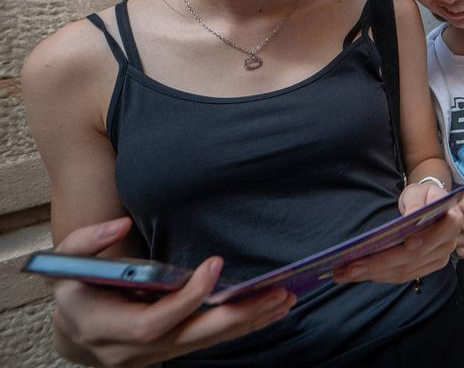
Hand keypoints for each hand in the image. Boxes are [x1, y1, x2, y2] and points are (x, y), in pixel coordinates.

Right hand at [52, 218, 294, 367]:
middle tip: (274, 292)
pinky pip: (212, 340)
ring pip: (208, 342)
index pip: (154, 322)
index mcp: (105, 327)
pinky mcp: (173, 349)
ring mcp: (156, 354)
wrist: (74, 330)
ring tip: (283, 299)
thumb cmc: (74, 290)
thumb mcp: (64, 263)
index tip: (215, 263)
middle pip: (192, 338)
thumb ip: (87, 242)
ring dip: (248, 321)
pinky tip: (270, 311)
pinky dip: (242, 325)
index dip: (188, 297)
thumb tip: (121, 225)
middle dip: (235, 316)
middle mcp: (134, 349)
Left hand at [333, 182, 462, 284]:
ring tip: (344, 274)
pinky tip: (358, 274)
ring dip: (373, 274)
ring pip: (404, 272)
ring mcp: (437, 260)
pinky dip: (378, 276)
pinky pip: (401, 276)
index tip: (404, 242)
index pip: (436, 235)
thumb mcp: (421, 191)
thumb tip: (412, 215)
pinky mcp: (425, 268)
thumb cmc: (423, 196)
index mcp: (452, 221)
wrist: (430, 206)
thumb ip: (417, 201)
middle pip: (412, 258)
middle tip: (348, 268)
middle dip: (379, 263)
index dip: (420, 241)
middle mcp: (447, 244)